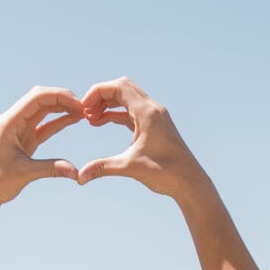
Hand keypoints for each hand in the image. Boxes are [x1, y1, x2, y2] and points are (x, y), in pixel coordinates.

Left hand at [0, 86, 83, 208]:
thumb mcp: (24, 173)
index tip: (79, 104)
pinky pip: (44, 124)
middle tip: (84, 107)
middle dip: (63, 99)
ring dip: (62, 108)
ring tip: (83, 111)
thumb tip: (76, 173)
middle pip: (41, 99)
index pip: (36, 98)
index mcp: (9, 122)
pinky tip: (74, 119)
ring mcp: (19, 128)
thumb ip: (51, 169)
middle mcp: (13, 120)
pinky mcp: (25, 138)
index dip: (59, 97)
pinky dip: (59, 120)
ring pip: (44, 110)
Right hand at [76, 78, 209, 200]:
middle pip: (122, 88)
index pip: (119, 87)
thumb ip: (103, 167)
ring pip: (127, 99)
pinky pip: (131, 111)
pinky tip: (102, 122)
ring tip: (90, 119)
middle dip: (101, 97)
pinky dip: (116, 114)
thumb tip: (80, 177)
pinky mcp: (155, 125)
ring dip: (108, 105)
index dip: (97, 92)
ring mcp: (155, 116)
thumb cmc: (165, 172)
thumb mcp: (130, 167)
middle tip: (85, 113)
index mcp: (147, 112)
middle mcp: (152, 109)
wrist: (189, 182)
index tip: (83, 108)